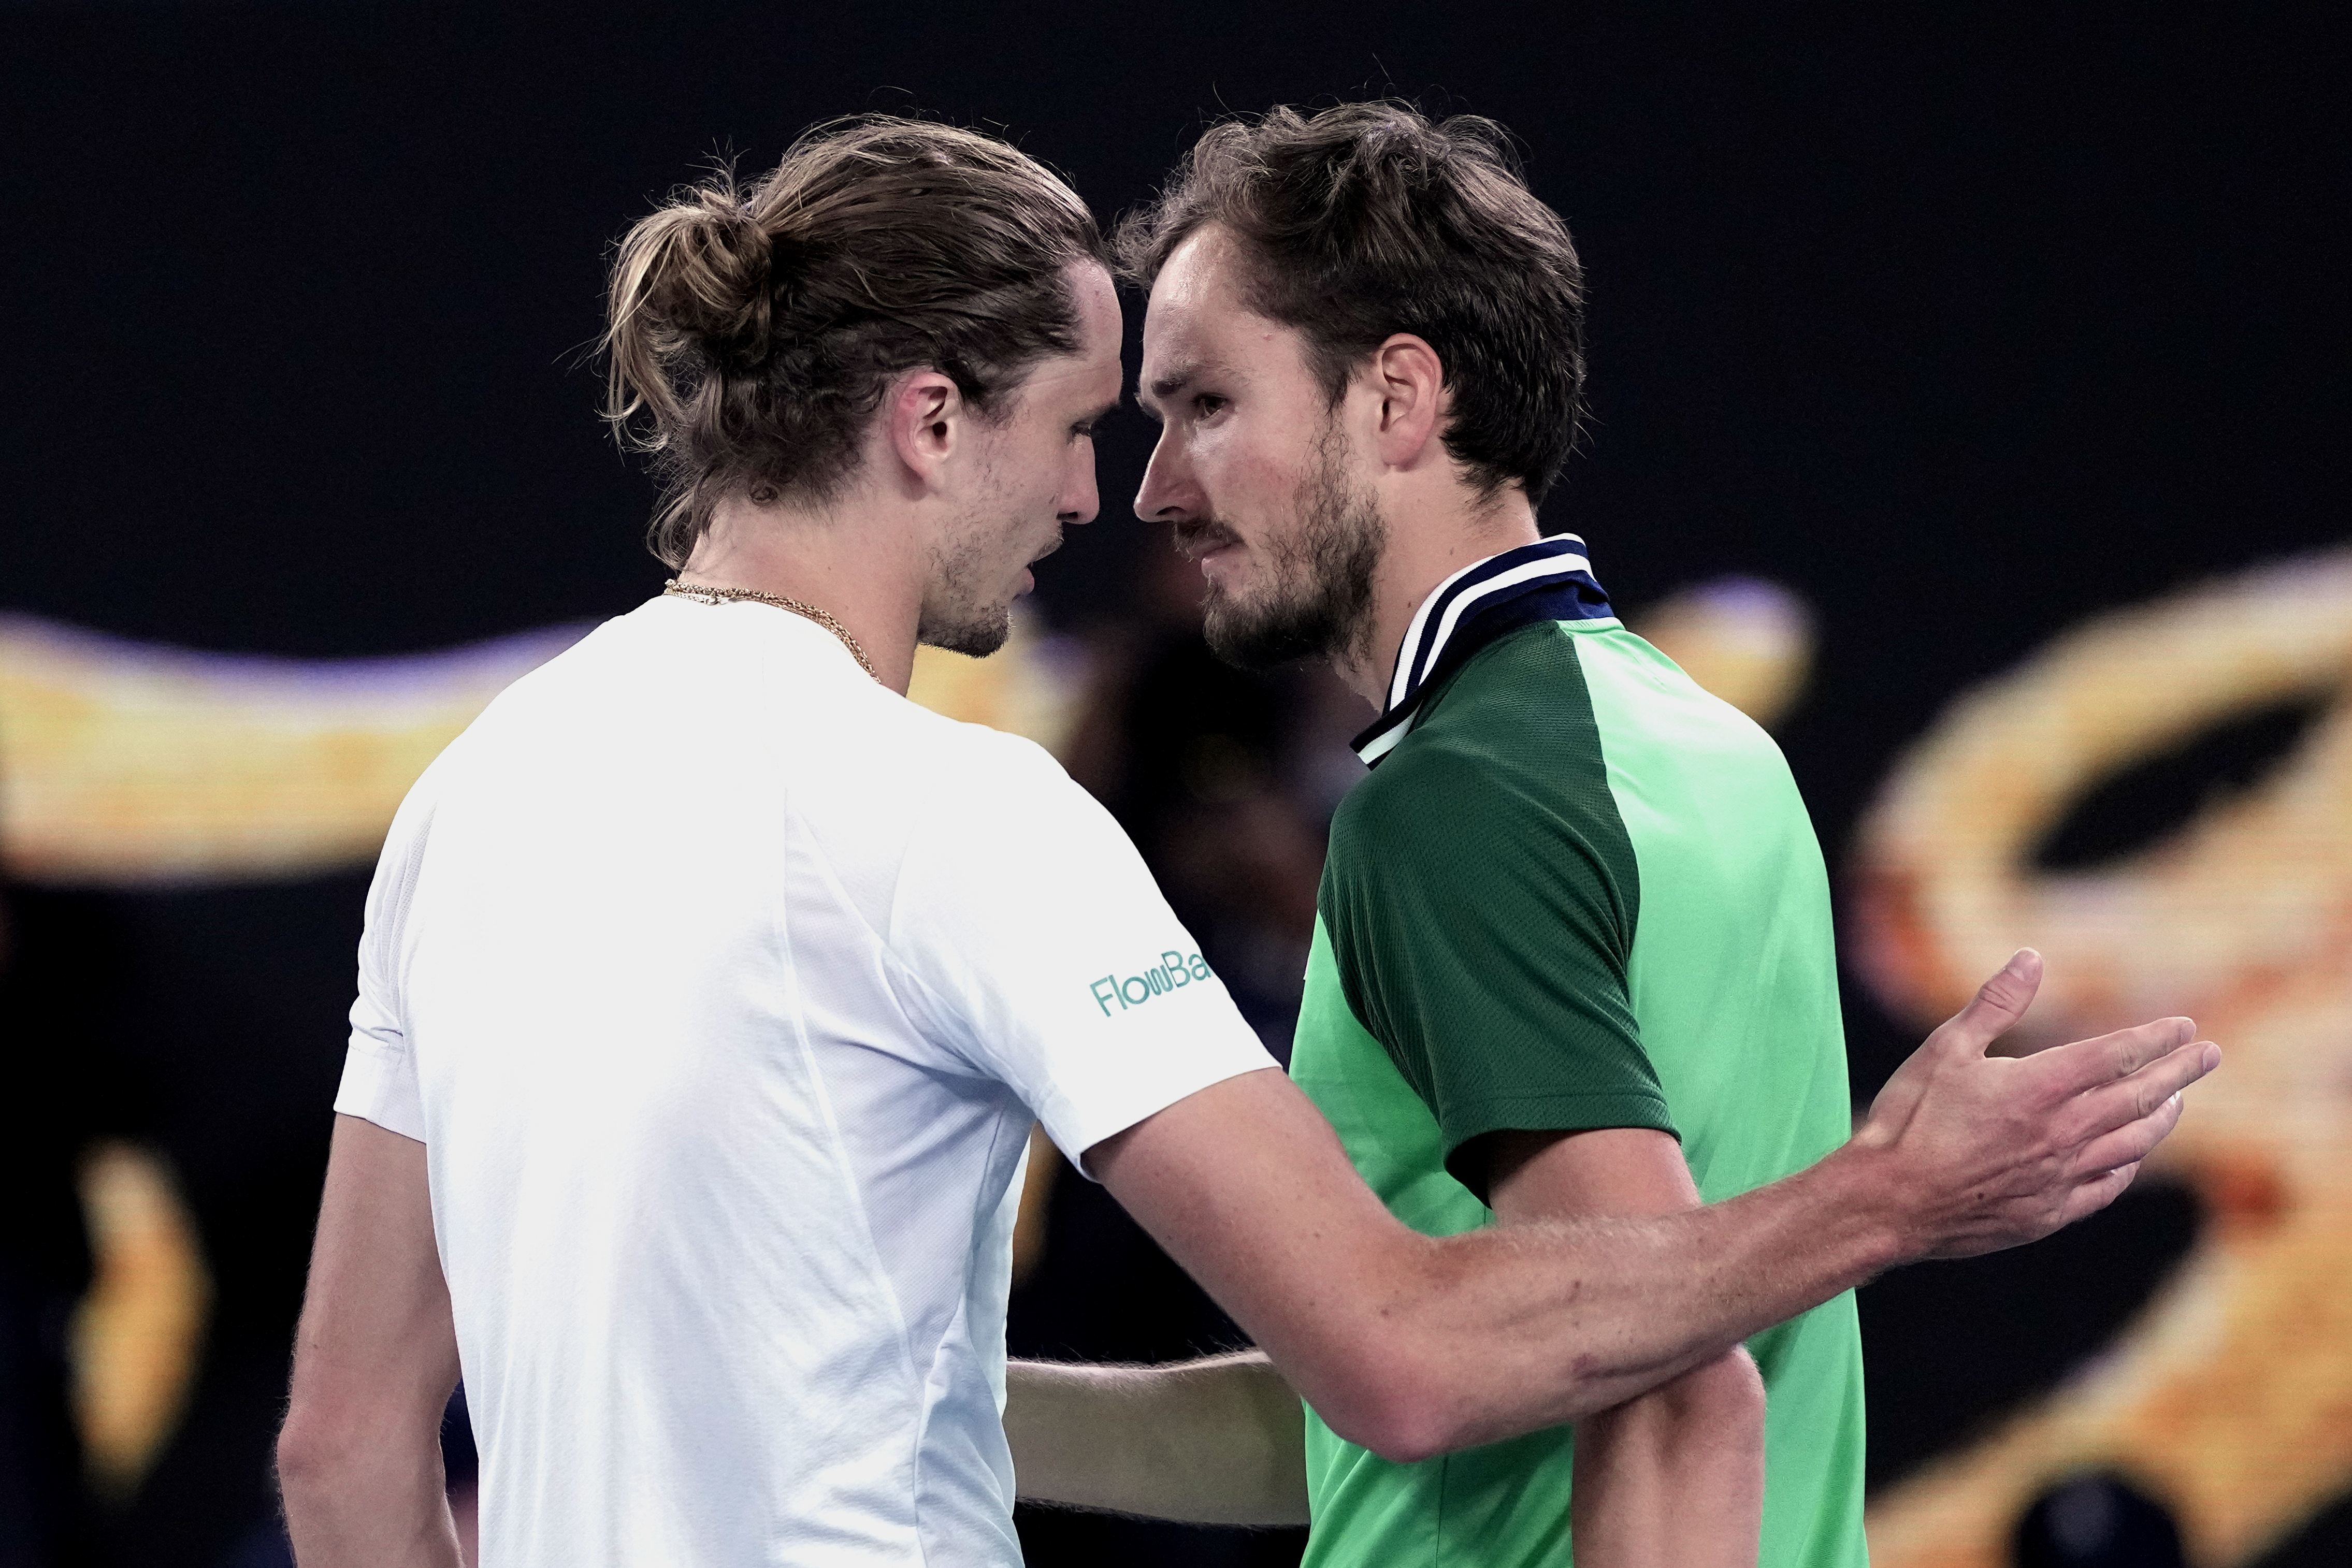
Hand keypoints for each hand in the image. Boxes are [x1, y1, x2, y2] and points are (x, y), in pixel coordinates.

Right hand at [1853, 949, 2219, 1260]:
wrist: (1892, 1201)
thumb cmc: (1912, 1118)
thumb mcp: (1946, 1048)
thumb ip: (1995, 1003)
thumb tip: (2031, 957)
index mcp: (2040, 1086)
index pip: (2117, 1055)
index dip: (2155, 1038)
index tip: (2183, 1026)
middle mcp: (2063, 1132)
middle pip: (2140, 1098)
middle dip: (2179, 1072)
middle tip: (2209, 1055)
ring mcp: (2062, 1175)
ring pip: (2133, 1143)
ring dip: (2163, 1118)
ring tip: (2178, 1101)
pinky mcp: (2051, 1211)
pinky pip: (2108, 1185)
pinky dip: (2128, 1163)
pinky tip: (2132, 1154)